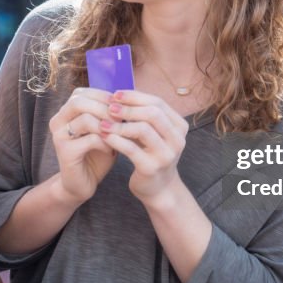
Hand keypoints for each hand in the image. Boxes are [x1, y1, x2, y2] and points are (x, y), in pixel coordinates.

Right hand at [49, 88, 116, 203]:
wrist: (81, 185)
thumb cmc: (95, 155)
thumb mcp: (103, 130)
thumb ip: (107, 114)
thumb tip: (124, 98)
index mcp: (65, 112)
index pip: (81, 92)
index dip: (103, 96)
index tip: (121, 106)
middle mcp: (57, 121)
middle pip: (79, 101)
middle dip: (105, 108)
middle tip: (122, 118)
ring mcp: (59, 136)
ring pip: (86, 119)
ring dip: (108, 125)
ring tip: (118, 134)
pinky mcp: (65, 152)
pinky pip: (90, 139)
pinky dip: (106, 142)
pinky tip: (112, 149)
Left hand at [99, 90, 189, 205]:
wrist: (158, 189)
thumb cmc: (151, 155)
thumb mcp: (153, 134)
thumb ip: (143, 116)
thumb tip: (119, 94)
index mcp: (179, 126)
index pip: (158, 103)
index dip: (135, 96)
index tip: (116, 94)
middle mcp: (177, 140)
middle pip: (153, 113)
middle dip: (128, 108)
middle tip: (109, 106)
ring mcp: (166, 155)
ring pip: (143, 129)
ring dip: (120, 123)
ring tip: (103, 121)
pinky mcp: (152, 168)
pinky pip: (131, 149)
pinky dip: (116, 140)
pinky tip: (104, 135)